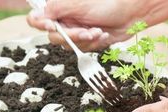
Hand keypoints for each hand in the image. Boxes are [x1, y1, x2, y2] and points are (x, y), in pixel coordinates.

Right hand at [26, 0, 142, 50]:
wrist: (131, 12)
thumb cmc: (108, 2)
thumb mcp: (78, 3)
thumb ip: (55, 9)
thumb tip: (37, 17)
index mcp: (58, 8)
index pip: (36, 19)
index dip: (41, 25)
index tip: (53, 26)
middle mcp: (64, 20)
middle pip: (54, 37)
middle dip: (72, 36)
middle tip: (85, 32)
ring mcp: (76, 31)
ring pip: (69, 46)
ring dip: (85, 41)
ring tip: (98, 32)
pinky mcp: (88, 41)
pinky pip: (83, 50)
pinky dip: (94, 44)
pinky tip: (103, 35)